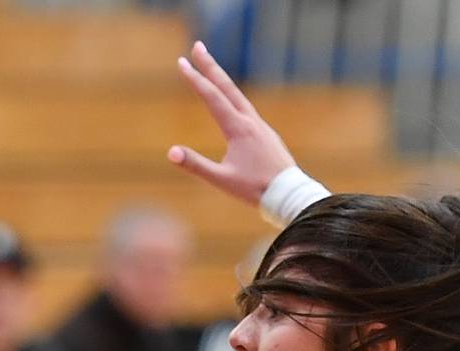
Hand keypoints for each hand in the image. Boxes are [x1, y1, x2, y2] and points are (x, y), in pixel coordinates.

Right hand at [167, 40, 296, 205]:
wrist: (288, 194)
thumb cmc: (255, 189)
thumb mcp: (221, 179)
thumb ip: (196, 165)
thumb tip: (171, 153)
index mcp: (238, 129)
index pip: (212, 97)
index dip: (195, 79)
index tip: (182, 62)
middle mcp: (250, 121)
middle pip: (227, 87)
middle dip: (210, 66)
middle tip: (197, 46)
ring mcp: (260, 126)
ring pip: (238, 96)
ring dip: (222, 80)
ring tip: (211, 69)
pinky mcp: (265, 134)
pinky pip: (246, 109)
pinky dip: (234, 97)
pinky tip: (231, 103)